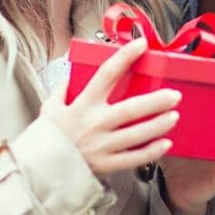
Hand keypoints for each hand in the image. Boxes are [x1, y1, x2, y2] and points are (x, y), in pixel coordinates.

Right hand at [40, 37, 181, 177]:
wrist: (40, 170)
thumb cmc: (48, 136)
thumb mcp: (50, 107)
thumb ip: (64, 89)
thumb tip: (75, 74)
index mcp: (82, 105)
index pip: (106, 74)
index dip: (124, 57)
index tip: (141, 44)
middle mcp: (94, 124)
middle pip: (130, 110)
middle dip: (155, 101)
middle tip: (174, 95)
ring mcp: (102, 146)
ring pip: (136, 135)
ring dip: (158, 125)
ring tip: (175, 115)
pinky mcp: (106, 165)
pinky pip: (133, 159)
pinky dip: (151, 152)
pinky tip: (166, 144)